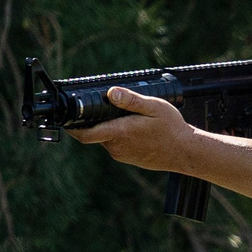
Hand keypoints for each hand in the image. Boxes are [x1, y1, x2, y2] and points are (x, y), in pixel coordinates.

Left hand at [66, 84, 197, 171]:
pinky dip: (117, 135)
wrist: (186, 153)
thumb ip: (130, 100)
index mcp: (119, 133)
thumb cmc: (172, 129)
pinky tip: (133, 127)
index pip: (85, 134)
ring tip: (123, 115)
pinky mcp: (128, 158)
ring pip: (106, 138)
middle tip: (99, 106)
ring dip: (108, 127)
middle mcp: (117, 147)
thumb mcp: (154, 107)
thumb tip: (110, 93)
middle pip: (94, 133)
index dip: (71, 127)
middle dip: (93, 121)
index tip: (65, 118)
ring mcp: (122, 155)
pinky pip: (115, 145)